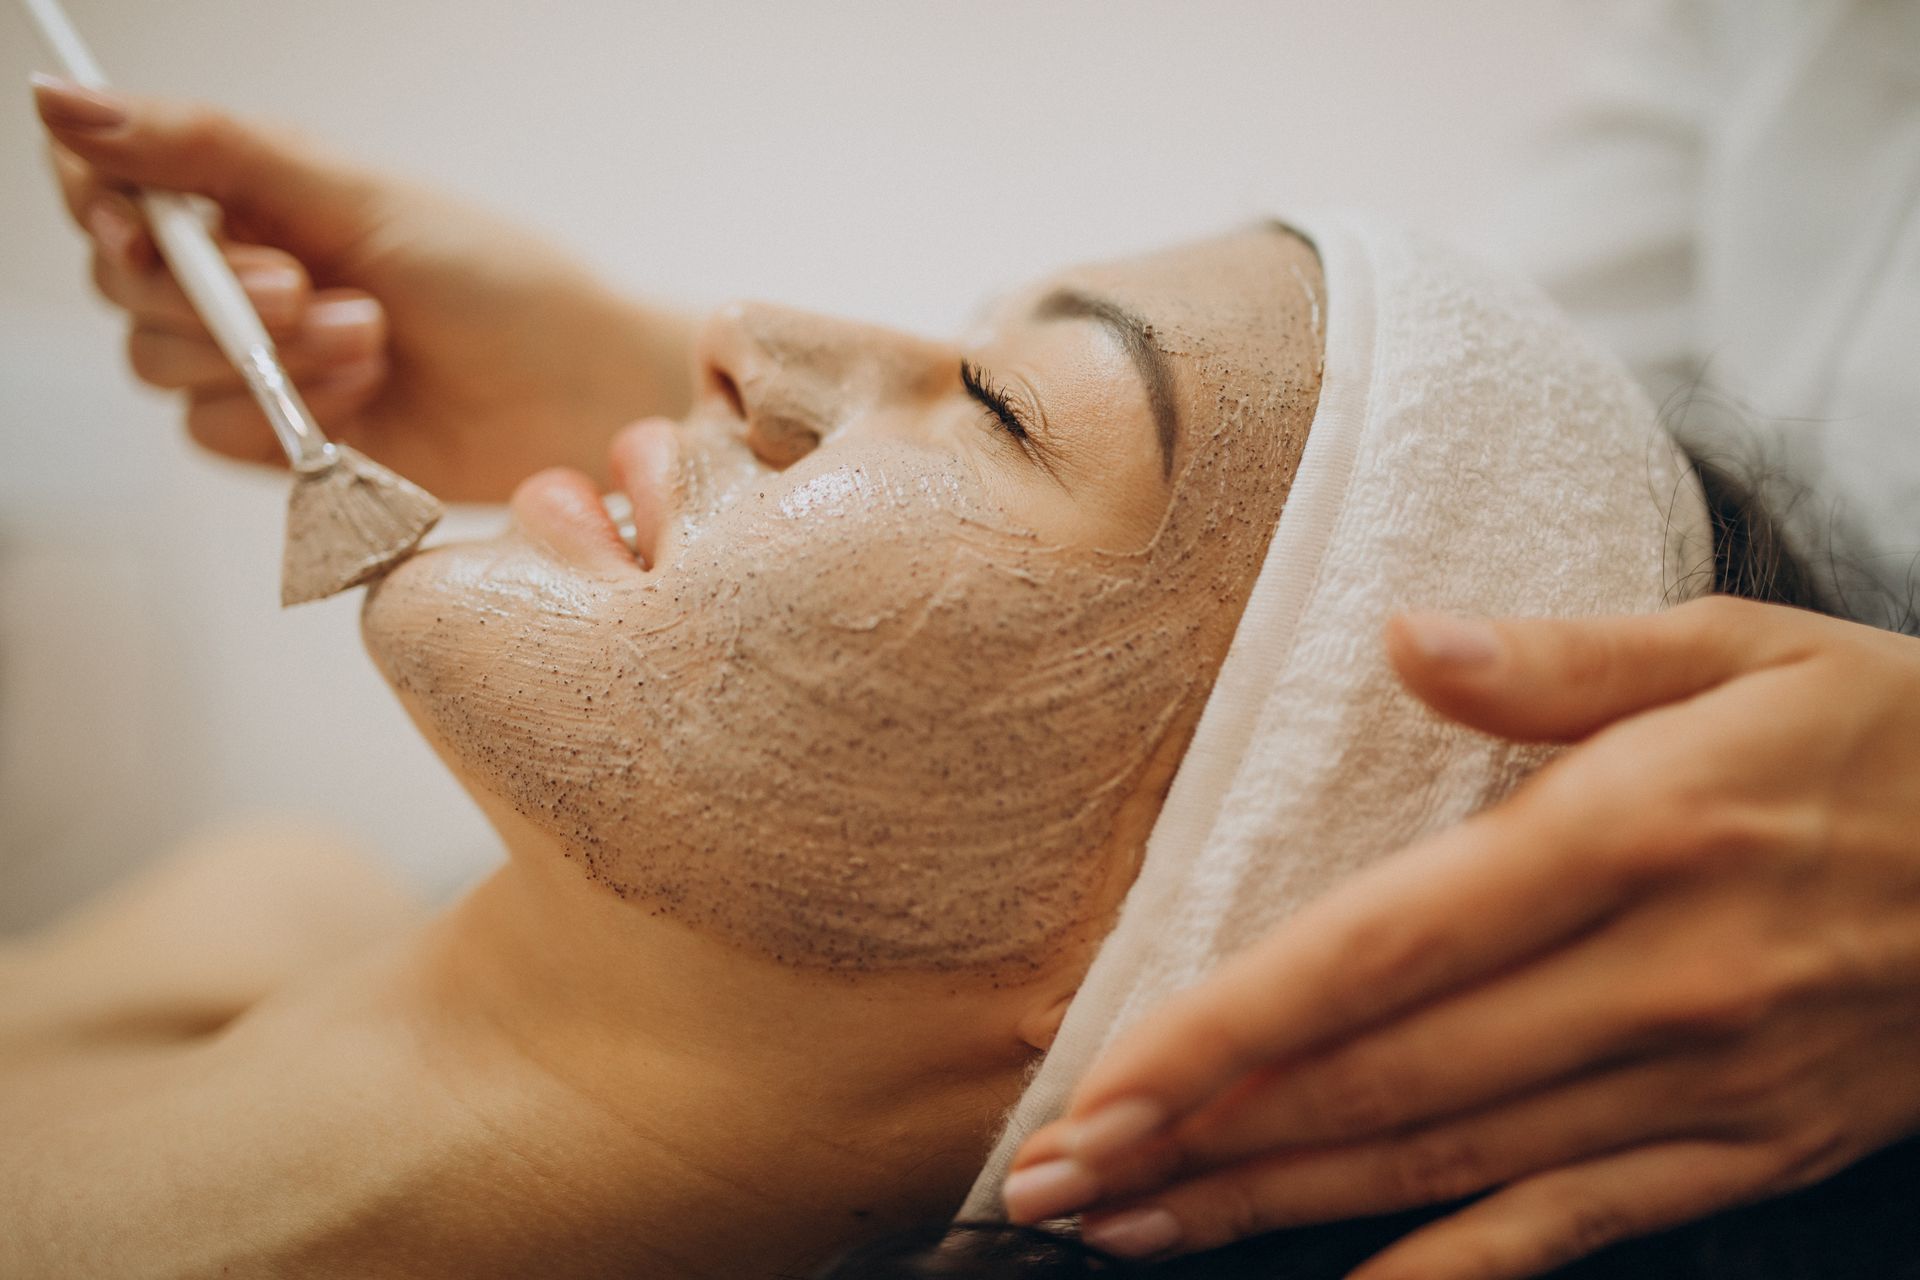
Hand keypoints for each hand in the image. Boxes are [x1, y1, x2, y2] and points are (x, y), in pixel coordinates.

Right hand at [34, 75, 692, 501]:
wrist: (578, 392)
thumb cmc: (496, 280)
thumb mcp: (354, 193)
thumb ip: (209, 148)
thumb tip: (62, 102)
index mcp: (250, 196)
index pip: (112, 187)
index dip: (108, 208)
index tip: (152, 229)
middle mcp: (239, 276)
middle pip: (123, 284)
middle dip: (209, 292)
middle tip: (305, 288)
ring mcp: (258, 361)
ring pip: (160, 363)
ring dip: (267, 354)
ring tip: (372, 336)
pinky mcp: (280, 438)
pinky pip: (215, 432)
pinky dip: (284, 416)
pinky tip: (368, 395)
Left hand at [1006, 597, 1919, 1279]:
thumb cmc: (1885, 740)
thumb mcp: (1741, 649)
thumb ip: (1558, 657)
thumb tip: (1401, 638)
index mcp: (1626, 836)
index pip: (1376, 948)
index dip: (1224, 1026)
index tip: (1100, 1080)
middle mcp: (1651, 980)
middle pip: (1380, 1080)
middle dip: (1198, 1139)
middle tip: (1056, 1182)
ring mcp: (1696, 1087)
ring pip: (1444, 1167)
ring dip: (1271, 1205)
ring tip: (1133, 1232)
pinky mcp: (1741, 1155)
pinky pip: (1570, 1230)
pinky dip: (1445, 1272)